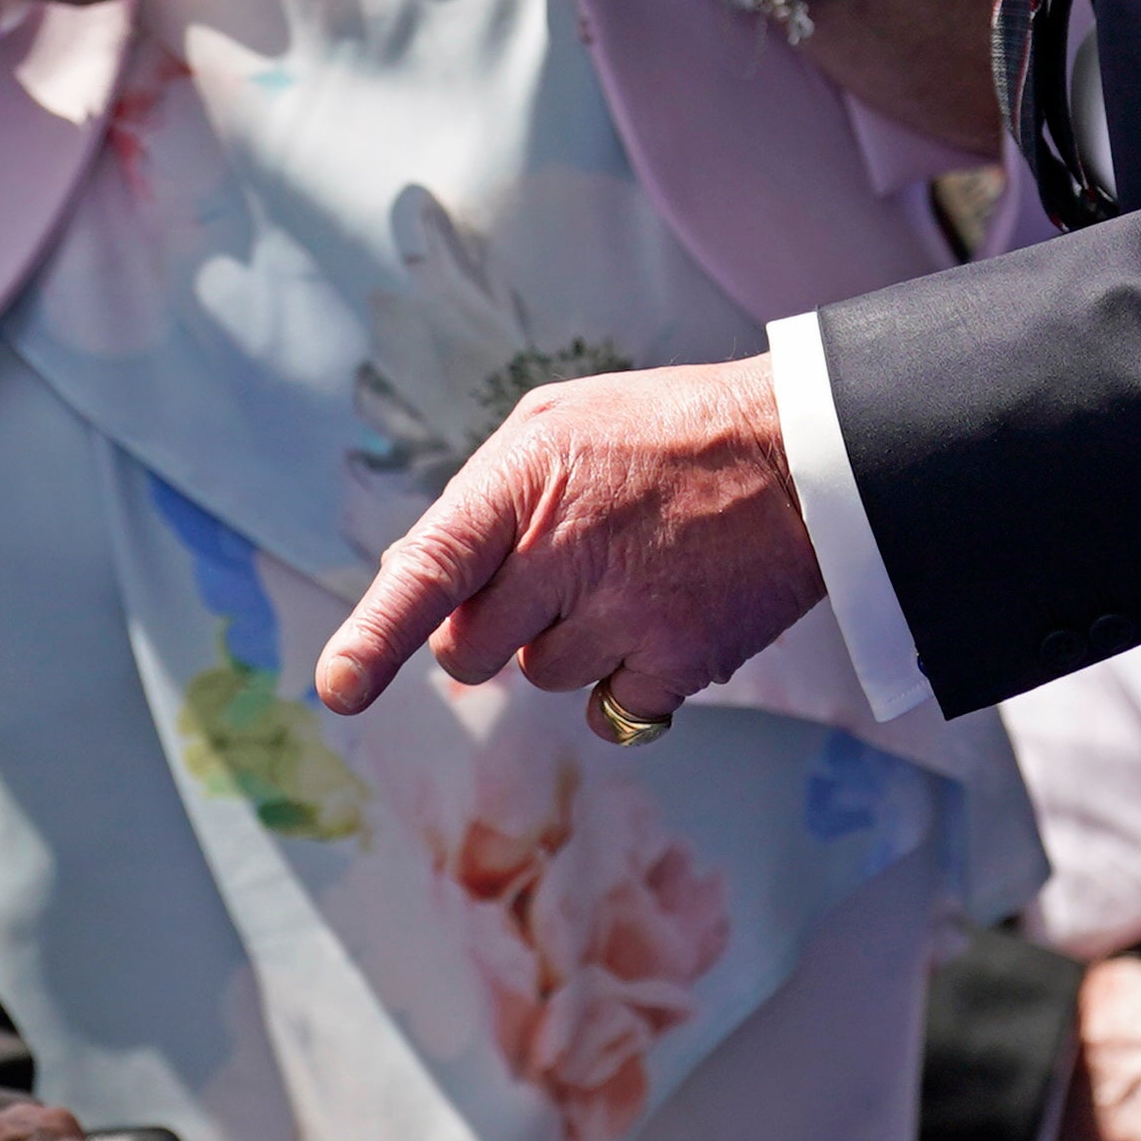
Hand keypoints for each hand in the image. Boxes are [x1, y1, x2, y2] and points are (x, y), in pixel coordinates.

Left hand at [313, 354, 821, 723]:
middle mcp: (564, 552)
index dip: (376, 636)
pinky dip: (626, 685)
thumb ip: (480, 499)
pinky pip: (609, 713)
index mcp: (520, 485)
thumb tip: (407, 572)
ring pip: (540, 680)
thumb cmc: (666, 435)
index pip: (429, 569)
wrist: (802, 456)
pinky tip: (662, 619)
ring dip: (569, 647)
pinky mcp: (677, 662)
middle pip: (471, 651)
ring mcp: (623, 612)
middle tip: (559, 574)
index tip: (339, 689)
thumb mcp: (556, 426)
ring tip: (630, 576)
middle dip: (495, 628)